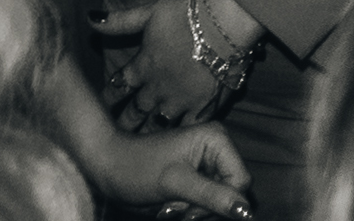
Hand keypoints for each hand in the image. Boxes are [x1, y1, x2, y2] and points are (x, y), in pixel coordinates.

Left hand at [80, 122, 250, 219]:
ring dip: (195, 213)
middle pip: (232, 193)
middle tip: (174, 210)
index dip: (221, 203)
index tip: (190, 212)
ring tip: (168, 208)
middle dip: (204, 209)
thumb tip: (248, 212)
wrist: (106, 168)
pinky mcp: (197, 177)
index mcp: (217, 140)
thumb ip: (213, 196)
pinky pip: (206, 202)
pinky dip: (189, 211)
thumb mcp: (175, 183)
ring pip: (219, 202)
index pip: (241, 182)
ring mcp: (207, 164)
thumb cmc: (136, 169)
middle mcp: (217, 149)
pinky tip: (170, 208)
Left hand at [96, 0, 257, 131]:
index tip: (100, 107)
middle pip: (134, 112)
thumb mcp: (150, 12)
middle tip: (113, 137)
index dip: (108, 97)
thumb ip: (119, 21)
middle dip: (123, 122)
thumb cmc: (189, 13)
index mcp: (143, 66)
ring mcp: (180, 100)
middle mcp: (157, 88)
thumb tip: (89, 18)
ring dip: (146, 134)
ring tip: (138, 146)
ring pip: (157, 125)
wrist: (226, 22)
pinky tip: (175, 145)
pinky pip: (187, 129)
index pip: (118, 87)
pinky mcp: (204, 107)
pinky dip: (179, 137)